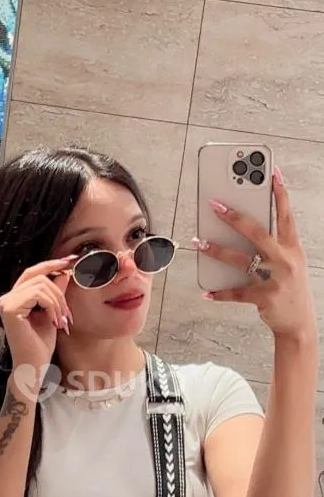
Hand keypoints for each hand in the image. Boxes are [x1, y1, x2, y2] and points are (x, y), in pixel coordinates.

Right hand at [0, 256, 74, 370]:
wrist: (34, 366)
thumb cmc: (41, 345)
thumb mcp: (53, 314)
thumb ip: (55, 294)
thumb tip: (64, 273)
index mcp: (14, 297)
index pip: (32, 272)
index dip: (51, 264)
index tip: (70, 261)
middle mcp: (6, 298)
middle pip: (39, 276)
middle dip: (59, 293)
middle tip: (67, 315)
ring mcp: (6, 302)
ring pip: (40, 285)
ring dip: (58, 303)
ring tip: (62, 321)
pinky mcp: (10, 309)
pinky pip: (38, 294)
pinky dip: (52, 306)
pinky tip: (54, 322)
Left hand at [193, 167, 316, 341]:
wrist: (298, 324)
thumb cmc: (290, 288)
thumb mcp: (289, 263)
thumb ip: (273, 245)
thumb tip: (243, 227)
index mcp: (292, 247)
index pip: (285, 214)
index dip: (279, 193)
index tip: (271, 172)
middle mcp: (285, 259)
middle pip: (257, 232)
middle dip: (234, 216)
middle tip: (214, 204)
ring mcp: (275, 278)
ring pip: (240, 259)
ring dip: (216, 250)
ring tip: (198, 242)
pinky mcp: (264, 297)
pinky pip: (236, 292)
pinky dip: (220, 292)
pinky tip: (207, 291)